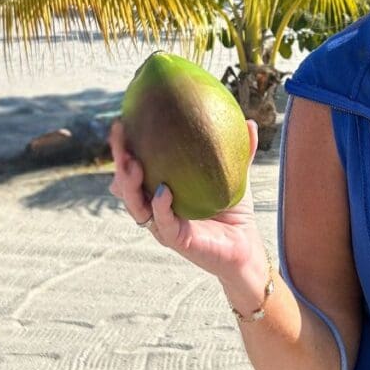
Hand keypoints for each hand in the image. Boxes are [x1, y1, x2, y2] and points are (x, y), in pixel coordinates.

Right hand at [107, 119, 264, 283]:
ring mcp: (163, 225)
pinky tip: (162, 191)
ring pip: (136, 206)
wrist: (246, 247)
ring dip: (129, 185)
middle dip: (119, 160)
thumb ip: (241, 152)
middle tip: (119, 134)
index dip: (124, 147)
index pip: (135, 167)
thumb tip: (249, 123)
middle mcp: (156, 208)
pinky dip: (160, 207)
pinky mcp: (176, 241)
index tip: (121, 122)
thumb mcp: (236, 177)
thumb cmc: (235, 211)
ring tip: (131, 163)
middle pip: (126, 185)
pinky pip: (163, 223)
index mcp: (162, 190)